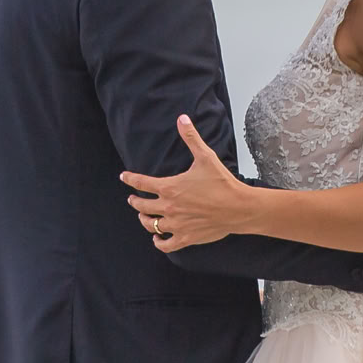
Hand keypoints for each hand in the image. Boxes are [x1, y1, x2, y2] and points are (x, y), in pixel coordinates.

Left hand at [120, 115, 254, 251]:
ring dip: (144, 219)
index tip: (124, 176)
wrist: (238, 207)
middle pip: (141, 205)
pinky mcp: (186, 237)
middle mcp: (168, 207)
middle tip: (133, 199)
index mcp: (169, 187)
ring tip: (144, 216)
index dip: (130, 178)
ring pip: (151, 225)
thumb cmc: (222, 182)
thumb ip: (191, 138)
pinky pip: (165, 244)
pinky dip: (158, 242)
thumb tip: (182, 118)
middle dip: (135, 201)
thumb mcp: (205, 157)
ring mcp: (176, 224)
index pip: (141, 182)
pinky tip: (157, 238)